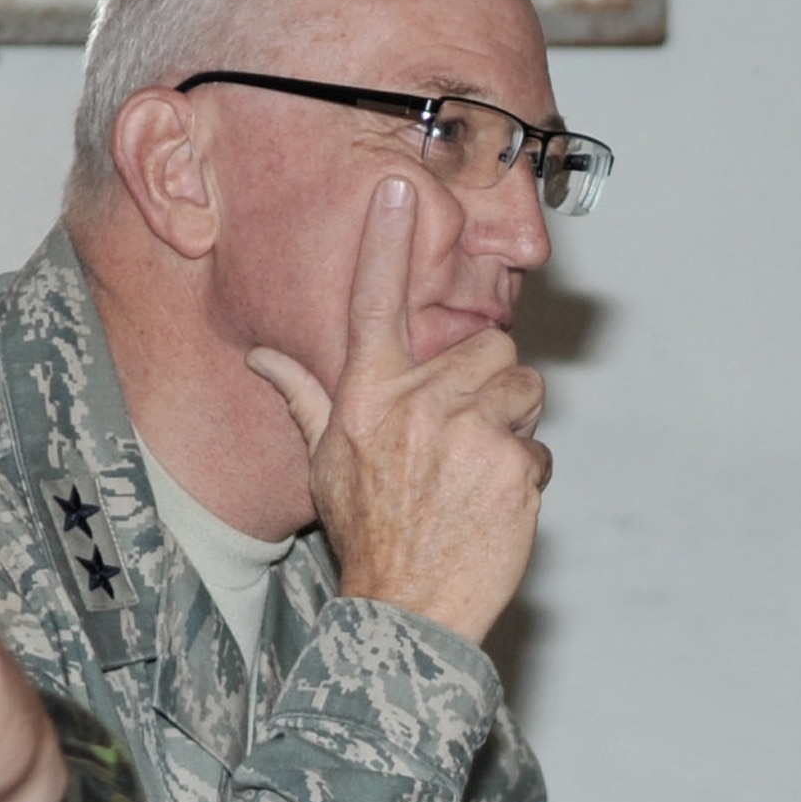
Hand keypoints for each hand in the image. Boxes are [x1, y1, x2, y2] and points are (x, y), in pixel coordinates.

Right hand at [246, 175, 550, 645]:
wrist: (406, 611)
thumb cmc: (366, 533)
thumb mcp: (323, 462)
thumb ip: (303, 397)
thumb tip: (261, 355)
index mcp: (366, 398)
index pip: (373, 304)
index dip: (385, 243)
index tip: (398, 190)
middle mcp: (414, 407)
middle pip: (490, 345)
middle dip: (489, 386)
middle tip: (463, 440)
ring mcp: (466, 434)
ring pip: (524, 389)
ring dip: (513, 428)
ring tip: (477, 475)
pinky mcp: (512, 466)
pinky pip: (540, 448)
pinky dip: (525, 479)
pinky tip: (492, 509)